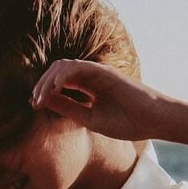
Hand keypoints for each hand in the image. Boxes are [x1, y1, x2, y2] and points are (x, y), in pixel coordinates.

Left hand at [30, 59, 162, 141]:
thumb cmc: (127, 122)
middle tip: (34, 102)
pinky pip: (77, 67)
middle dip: (41, 85)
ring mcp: (97, 73)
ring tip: (40, 98)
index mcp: (88, 87)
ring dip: (48, 81)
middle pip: (57, 72)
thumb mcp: (89, 118)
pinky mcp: (103, 72)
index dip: (44, 92)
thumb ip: (68, 108)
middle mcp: (91, 77)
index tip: (35, 106)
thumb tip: (43, 102)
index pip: (59, 83)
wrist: (153, 121)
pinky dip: (62, 76)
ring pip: (64, 66)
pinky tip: (54, 89)